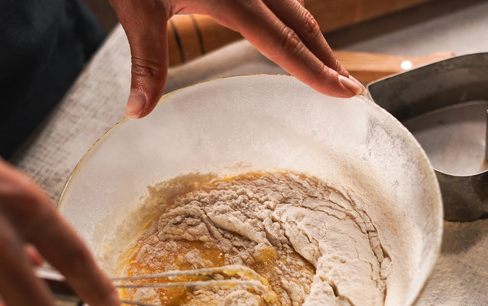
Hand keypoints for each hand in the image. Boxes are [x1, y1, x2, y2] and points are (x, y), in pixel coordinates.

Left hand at [109, 0, 365, 117]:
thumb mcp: (138, 10)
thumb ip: (146, 63)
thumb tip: (137, 112)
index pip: (285, 43)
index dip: (316, 71)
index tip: (345, 91)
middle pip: (302, 24)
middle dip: (326, 59)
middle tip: (349, 88)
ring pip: (295, 7)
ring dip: (313, 38)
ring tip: (327, 65)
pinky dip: (294, 19)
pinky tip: (292, 29)